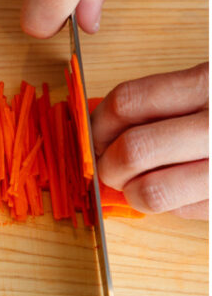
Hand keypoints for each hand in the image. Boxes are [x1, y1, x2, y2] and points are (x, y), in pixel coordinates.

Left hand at [91, 62, 208, 219]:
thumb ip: (169, 100)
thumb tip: (104, 128)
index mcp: (211, 83)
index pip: (128, 103)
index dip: (99, 124)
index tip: (95, 135)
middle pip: (132, 150)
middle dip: (109, 165)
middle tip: (112, 167)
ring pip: (152, 192)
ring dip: (134, 193)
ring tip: (140, 186)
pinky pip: (186, 211)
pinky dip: (173, 206)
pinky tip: (185, 190)